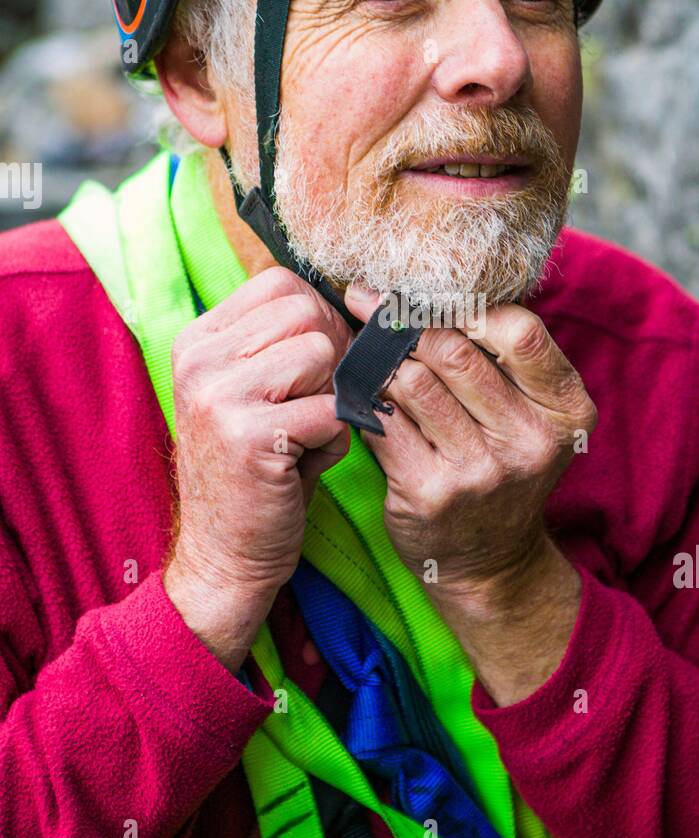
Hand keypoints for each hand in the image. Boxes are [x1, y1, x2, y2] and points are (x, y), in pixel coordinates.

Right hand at [164, 267, 351, 670]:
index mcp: (199, 339)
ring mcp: (218, 394)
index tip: (319, 364)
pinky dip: (335, 437)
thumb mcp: (256, 393)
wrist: (225, 554)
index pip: (281, 283)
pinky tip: (305, 463)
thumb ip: (288, 345)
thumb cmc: (257, 471)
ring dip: (334, 396)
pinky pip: (330, 409)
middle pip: (307, 311)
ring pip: (322, 352)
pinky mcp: (247, 434)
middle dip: (334, 356)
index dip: (320, 317)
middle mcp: (200, 359)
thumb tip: (359, 305)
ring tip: (306, 434)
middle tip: (318, 404)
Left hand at [343, 285, 596, 614]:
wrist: (490, 563)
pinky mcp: (429, 493)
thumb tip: (434, 283)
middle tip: (373, 301)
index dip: (467, 306)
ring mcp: (480, 471)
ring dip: (379, 358)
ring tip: (362, 342)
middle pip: (454, 351)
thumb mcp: (531, 416)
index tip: (428, 293)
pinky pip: (382, 422)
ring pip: (411, 381)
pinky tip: (354, 388)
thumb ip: (504, 361)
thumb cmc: (502, 467)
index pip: (520, 331)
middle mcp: (529, 441)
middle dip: (405, 321)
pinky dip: (363, 398)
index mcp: (566, 411)